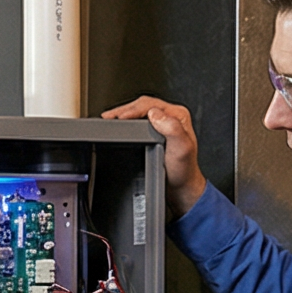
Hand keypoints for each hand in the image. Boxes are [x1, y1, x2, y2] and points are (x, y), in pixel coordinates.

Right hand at [101, 96, 208, 217]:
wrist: (181, 187)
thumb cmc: (183, 171)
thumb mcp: (181, 150)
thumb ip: (173, 129)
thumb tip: (155, 114)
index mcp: (179, 116)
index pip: (151, 105)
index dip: (133, 109)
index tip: (120, 117)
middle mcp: (171, 117)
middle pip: (142, 105)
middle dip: (123, 109)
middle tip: (108, 117)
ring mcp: (162, 124)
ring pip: (138, 112)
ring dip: (123, 114)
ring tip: (109, 119)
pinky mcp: (154, 132)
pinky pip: (137, 121)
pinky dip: (125, 123)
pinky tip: (118, 126)